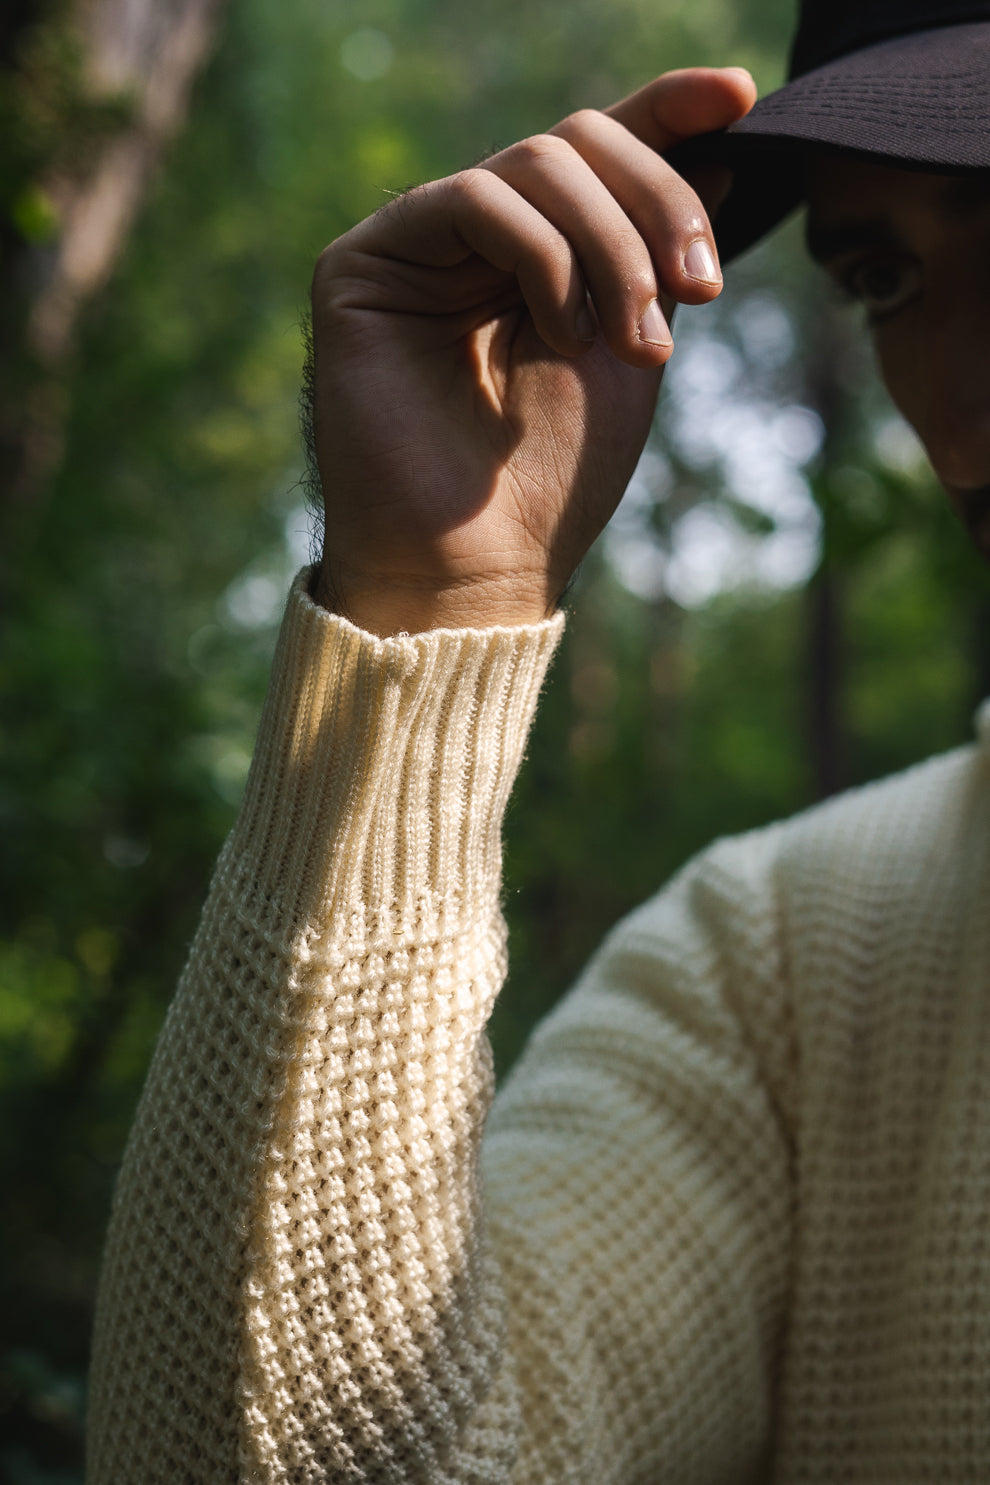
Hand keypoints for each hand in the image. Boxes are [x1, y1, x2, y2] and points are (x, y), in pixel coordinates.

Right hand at [309, 67, 755, 634]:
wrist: (479, 566)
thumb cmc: (552, 479)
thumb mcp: (632, 350)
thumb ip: (659, 257)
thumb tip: (724, 155)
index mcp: (536, 256)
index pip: (598, 154)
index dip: (667, 113)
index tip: (741, 97)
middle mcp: (474, 241)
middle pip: (577, 141)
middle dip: (656, 205)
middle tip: (698, 291)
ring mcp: (419, 247)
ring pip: (535, 163)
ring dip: (611, 246)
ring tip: (632, 342)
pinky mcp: (365, 263)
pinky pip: (475, 199)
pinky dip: (542, 254)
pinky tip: (560, 329)